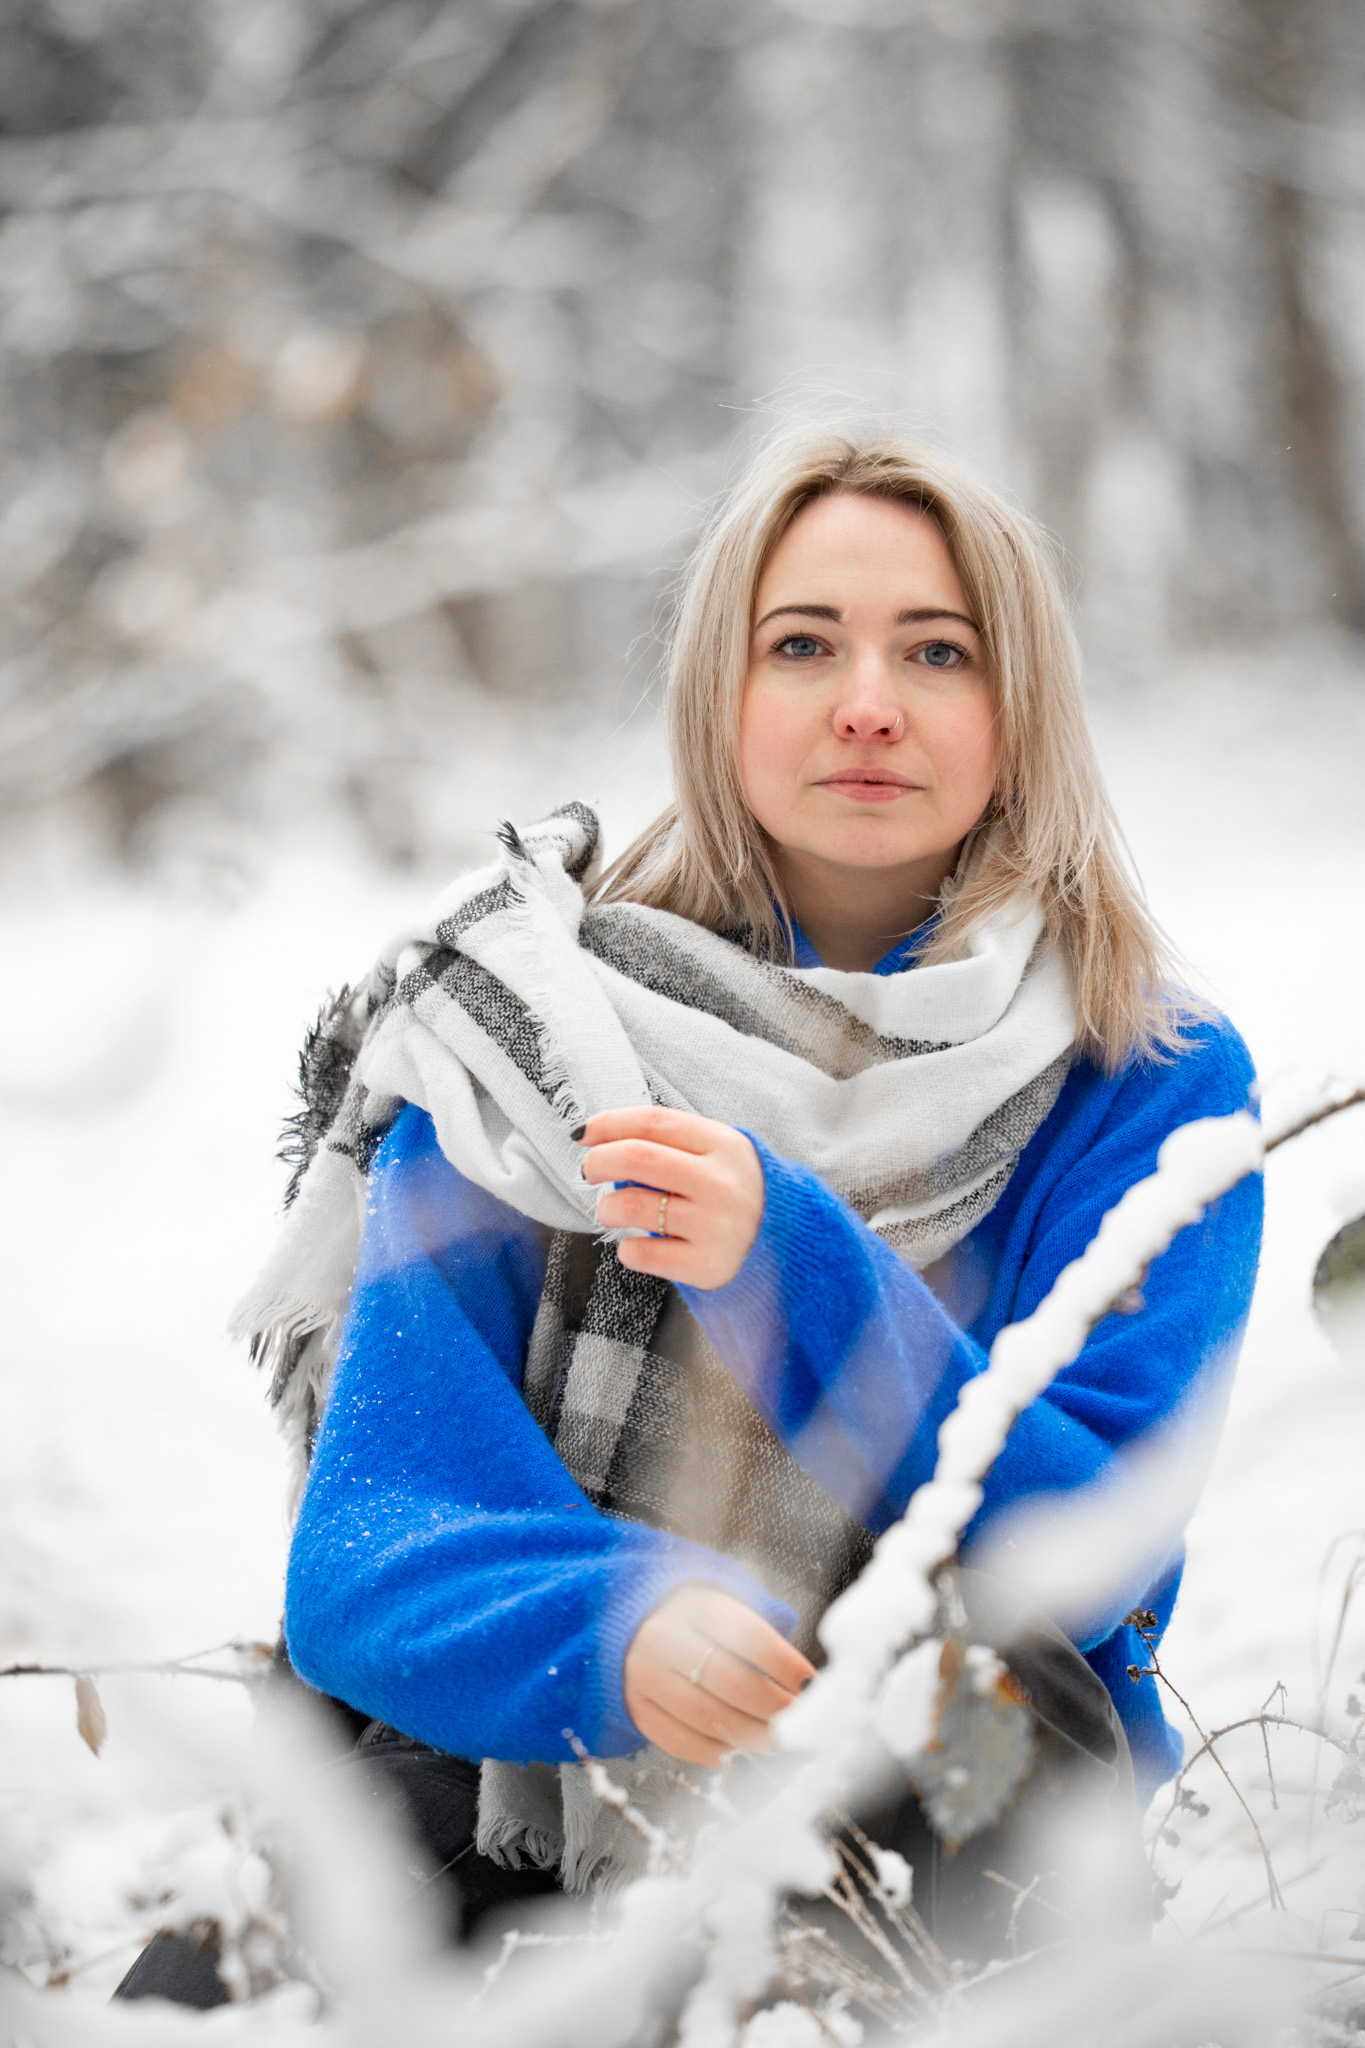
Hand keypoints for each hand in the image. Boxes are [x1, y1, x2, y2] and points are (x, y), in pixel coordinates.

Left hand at [578, 1106, 764, 1289]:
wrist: (790, 1247)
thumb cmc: (742, 1195)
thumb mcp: (722, 1156)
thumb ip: (675, 1145)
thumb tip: (605, 1140)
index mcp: (724, 1146)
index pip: (653, 1122)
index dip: (609, 1123)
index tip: (585, 1133)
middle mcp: (721, 1183)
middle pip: (637, 1157)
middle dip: (599, 1161)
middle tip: (591, 1171)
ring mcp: (715, 1225)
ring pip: (633, 1205)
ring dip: (608, 1208)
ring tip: (614, 1211)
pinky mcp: (707, 1265)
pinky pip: (643, 1253)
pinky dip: (628, 1248)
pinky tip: (637, 1244)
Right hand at [622, 1583, 815, 1766]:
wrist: (629, 1628)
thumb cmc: (693, 1624)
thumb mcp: (721, 1610)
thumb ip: (760, 1636)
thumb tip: (803, 1681)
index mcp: (692, 1604)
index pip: (746, 1634)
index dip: (783, 1663)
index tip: (809, 1684)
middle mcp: (663, 1636)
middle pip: (729, 1681)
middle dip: (772, 1708)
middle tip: (795, 1722)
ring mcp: (644, 1674)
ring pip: (706, 1716)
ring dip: (749, 1736)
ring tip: (774, 1741)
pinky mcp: (635, 1707)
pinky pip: (678, 1740)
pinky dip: (712, 1752)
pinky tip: (734, 1751)